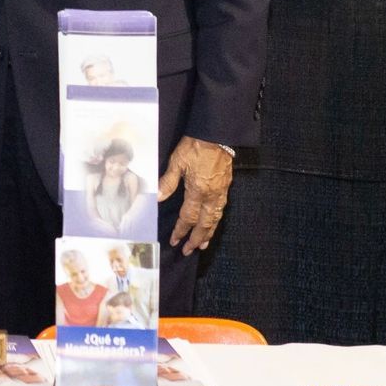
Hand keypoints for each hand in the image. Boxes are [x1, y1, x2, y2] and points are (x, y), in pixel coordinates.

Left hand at [156, 136, 231, 255]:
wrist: (217, 135)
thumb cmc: (195, 146)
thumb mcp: (177, 162)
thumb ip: (168, 182)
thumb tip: (158, 199)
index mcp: (198, 191)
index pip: (188, 218)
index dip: (181, 231)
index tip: (175, 241)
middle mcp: (211, 196)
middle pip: (205, 224)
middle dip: (196, 239)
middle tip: (189, 250)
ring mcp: (221, 192)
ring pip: (215, 218)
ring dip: (208, 233)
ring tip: (203, 244)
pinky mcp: (226, 186)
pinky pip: (221, 209)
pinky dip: (216, 220)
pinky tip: (213, 222)